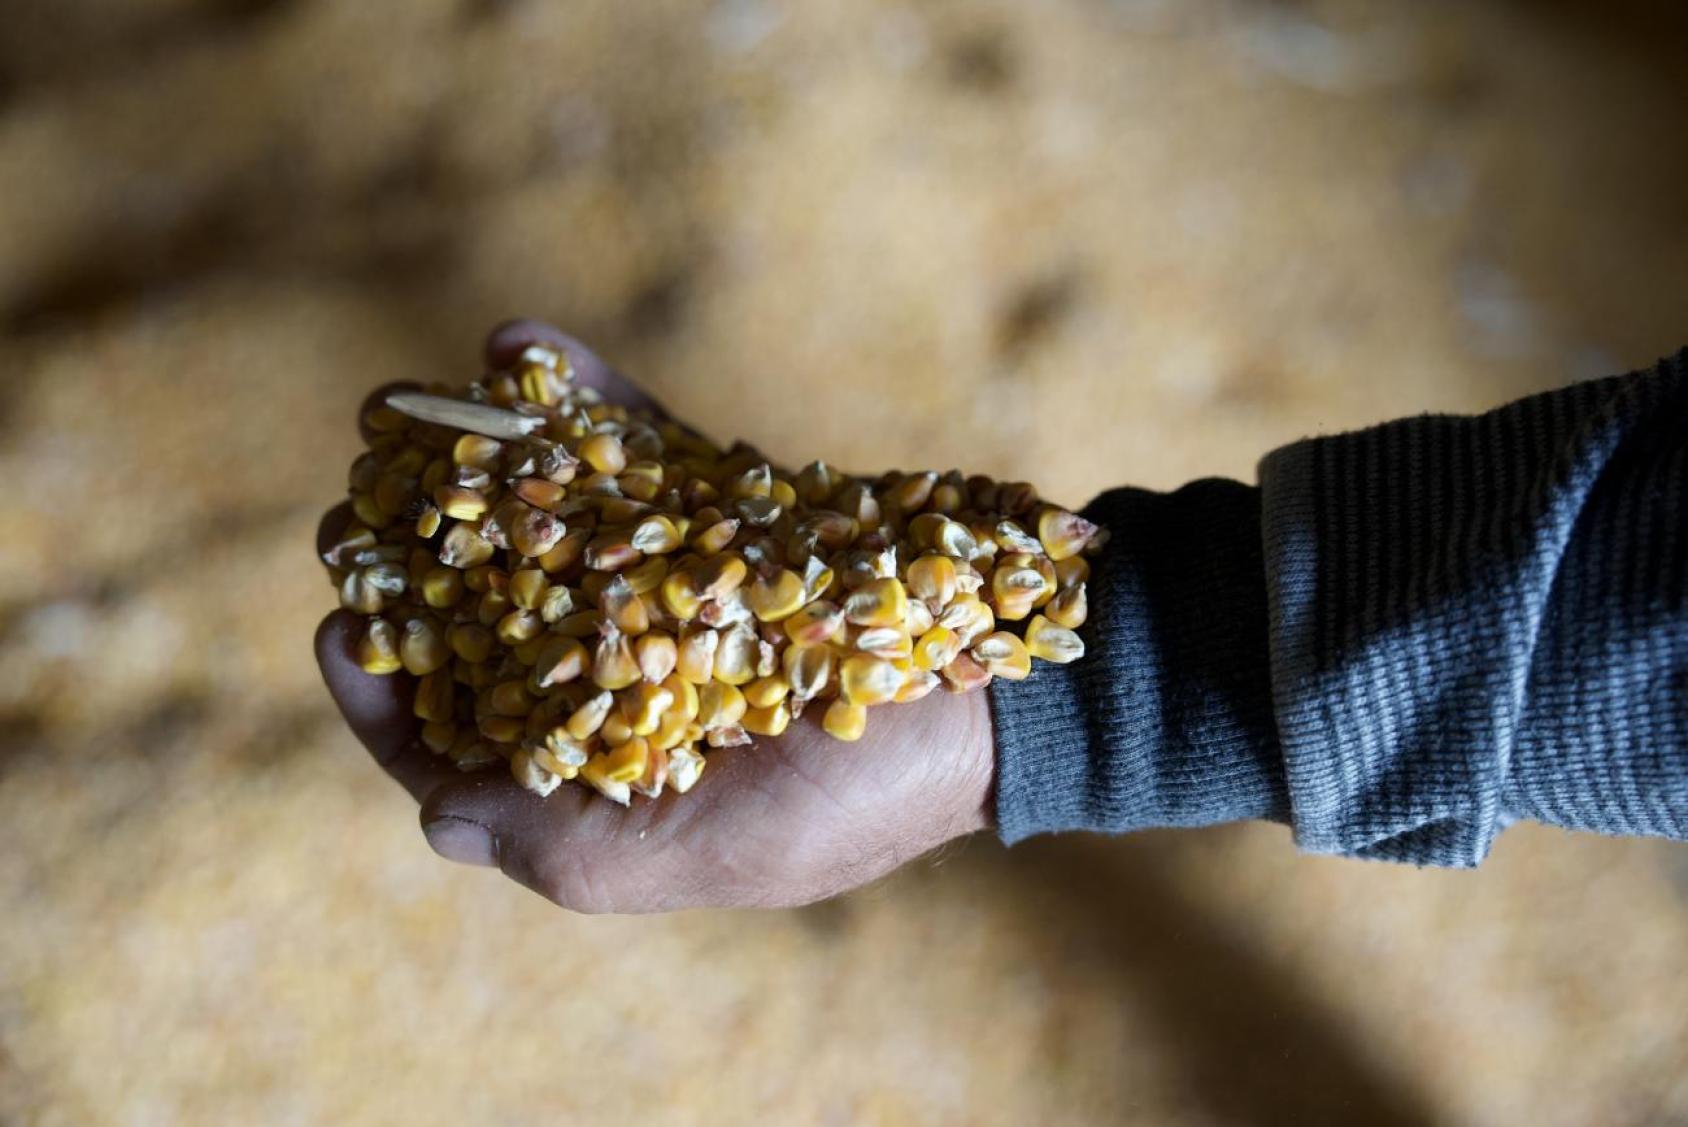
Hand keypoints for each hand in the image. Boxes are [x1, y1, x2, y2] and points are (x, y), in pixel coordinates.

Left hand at [315, 319, 995, 912]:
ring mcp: (680, 595)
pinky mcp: (729, 522)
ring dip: (477, 466)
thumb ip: (581, 848)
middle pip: (492, 630)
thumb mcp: (732, 848)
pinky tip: (523, 341)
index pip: (472, 756)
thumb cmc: (877, 783)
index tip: (345, 626)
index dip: (391, 701)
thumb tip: (438, 820)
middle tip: (361, 509)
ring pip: (550, 528)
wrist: (1019, 683)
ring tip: (414, 405)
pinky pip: (639, 455)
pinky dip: (585, 404)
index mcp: (620, 784)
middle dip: (419, 568)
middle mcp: (636, 687)